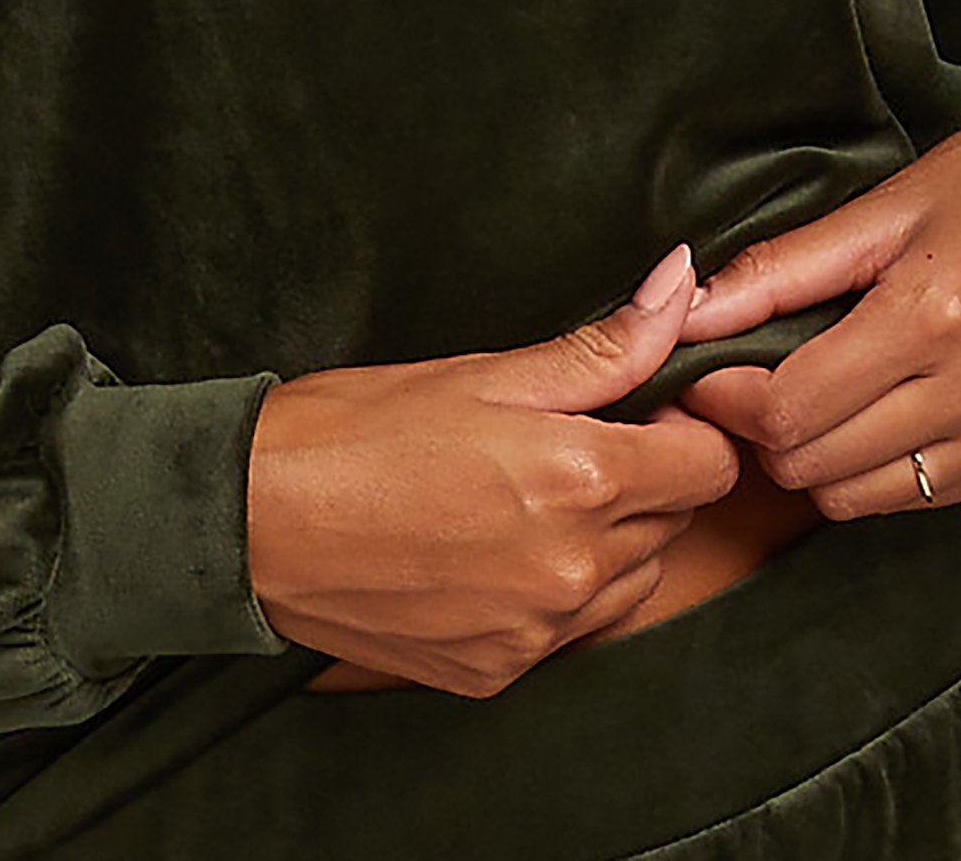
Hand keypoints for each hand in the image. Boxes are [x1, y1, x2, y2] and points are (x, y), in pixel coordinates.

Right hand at [246, 245, 743, 699]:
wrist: (252, 520)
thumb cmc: (357, 427)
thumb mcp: (485, 369)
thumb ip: (604, 344)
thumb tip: (681, 285)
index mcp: (581, 478)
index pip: (708, 467)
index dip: (683, 427)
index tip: (642, 408)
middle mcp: (574, 570)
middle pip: (674, 524)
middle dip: (643, 477)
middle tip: (567, 439)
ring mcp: (537, 635)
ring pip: (631, 583)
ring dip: (609, 540)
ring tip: (527, 493)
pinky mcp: (499, 675)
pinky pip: (569, 633)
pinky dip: (553, 593)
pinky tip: (492, 548)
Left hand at [659, 95, 960, 517]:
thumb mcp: (885, 206)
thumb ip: (781, 268)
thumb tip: (689, 308)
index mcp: (937, 316)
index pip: (790, 411)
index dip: (726, 398)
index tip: (704, 369)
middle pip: (818, 467)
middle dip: (760, 431)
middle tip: (743, 381)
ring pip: (862, 500)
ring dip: (816, 459)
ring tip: (805, 394)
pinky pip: (923, 497)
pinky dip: (878, 469)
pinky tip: (872, 410)